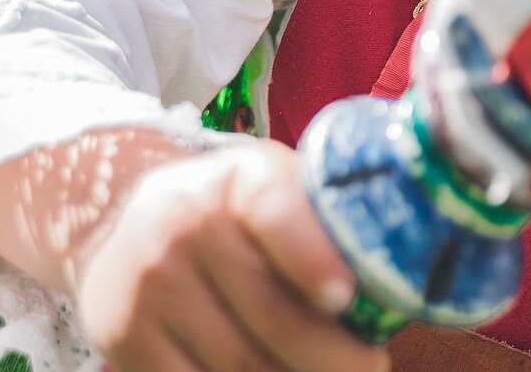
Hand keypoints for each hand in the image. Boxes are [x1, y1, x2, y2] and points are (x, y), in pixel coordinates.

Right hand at [68, 142, 386, 371]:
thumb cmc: (230, 210)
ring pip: (239, 365)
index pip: (275, 213)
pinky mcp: (123, 336)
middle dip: (332, 356)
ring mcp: (149, 285)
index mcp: (237, 178)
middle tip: (371, 367)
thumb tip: (411, 269)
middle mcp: (183, 225)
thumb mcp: (272, 187)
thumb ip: (323, 219)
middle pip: (269, 315)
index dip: (312, 259)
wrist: (119, 221)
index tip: (347, 299)